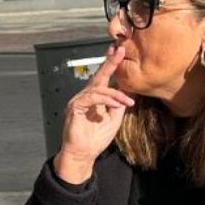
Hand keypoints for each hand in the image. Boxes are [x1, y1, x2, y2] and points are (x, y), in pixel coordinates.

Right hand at [53, 45, 131, 183]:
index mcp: (95, 97)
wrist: (84, 154)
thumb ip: (119, 103)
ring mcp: (79, 100)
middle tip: (120, 51)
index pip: (104, 78)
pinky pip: (91, 98)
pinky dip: (106, 100)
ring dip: (115, 94)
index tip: (120, 51)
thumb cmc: (97, 138)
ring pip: (98, 88)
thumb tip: (130, 90)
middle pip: (99, 76)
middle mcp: (86, 95)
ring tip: (127, 102)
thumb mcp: (114, 118)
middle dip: (110, 62)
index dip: (112, 64)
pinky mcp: (74, 107)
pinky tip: (116, 105)